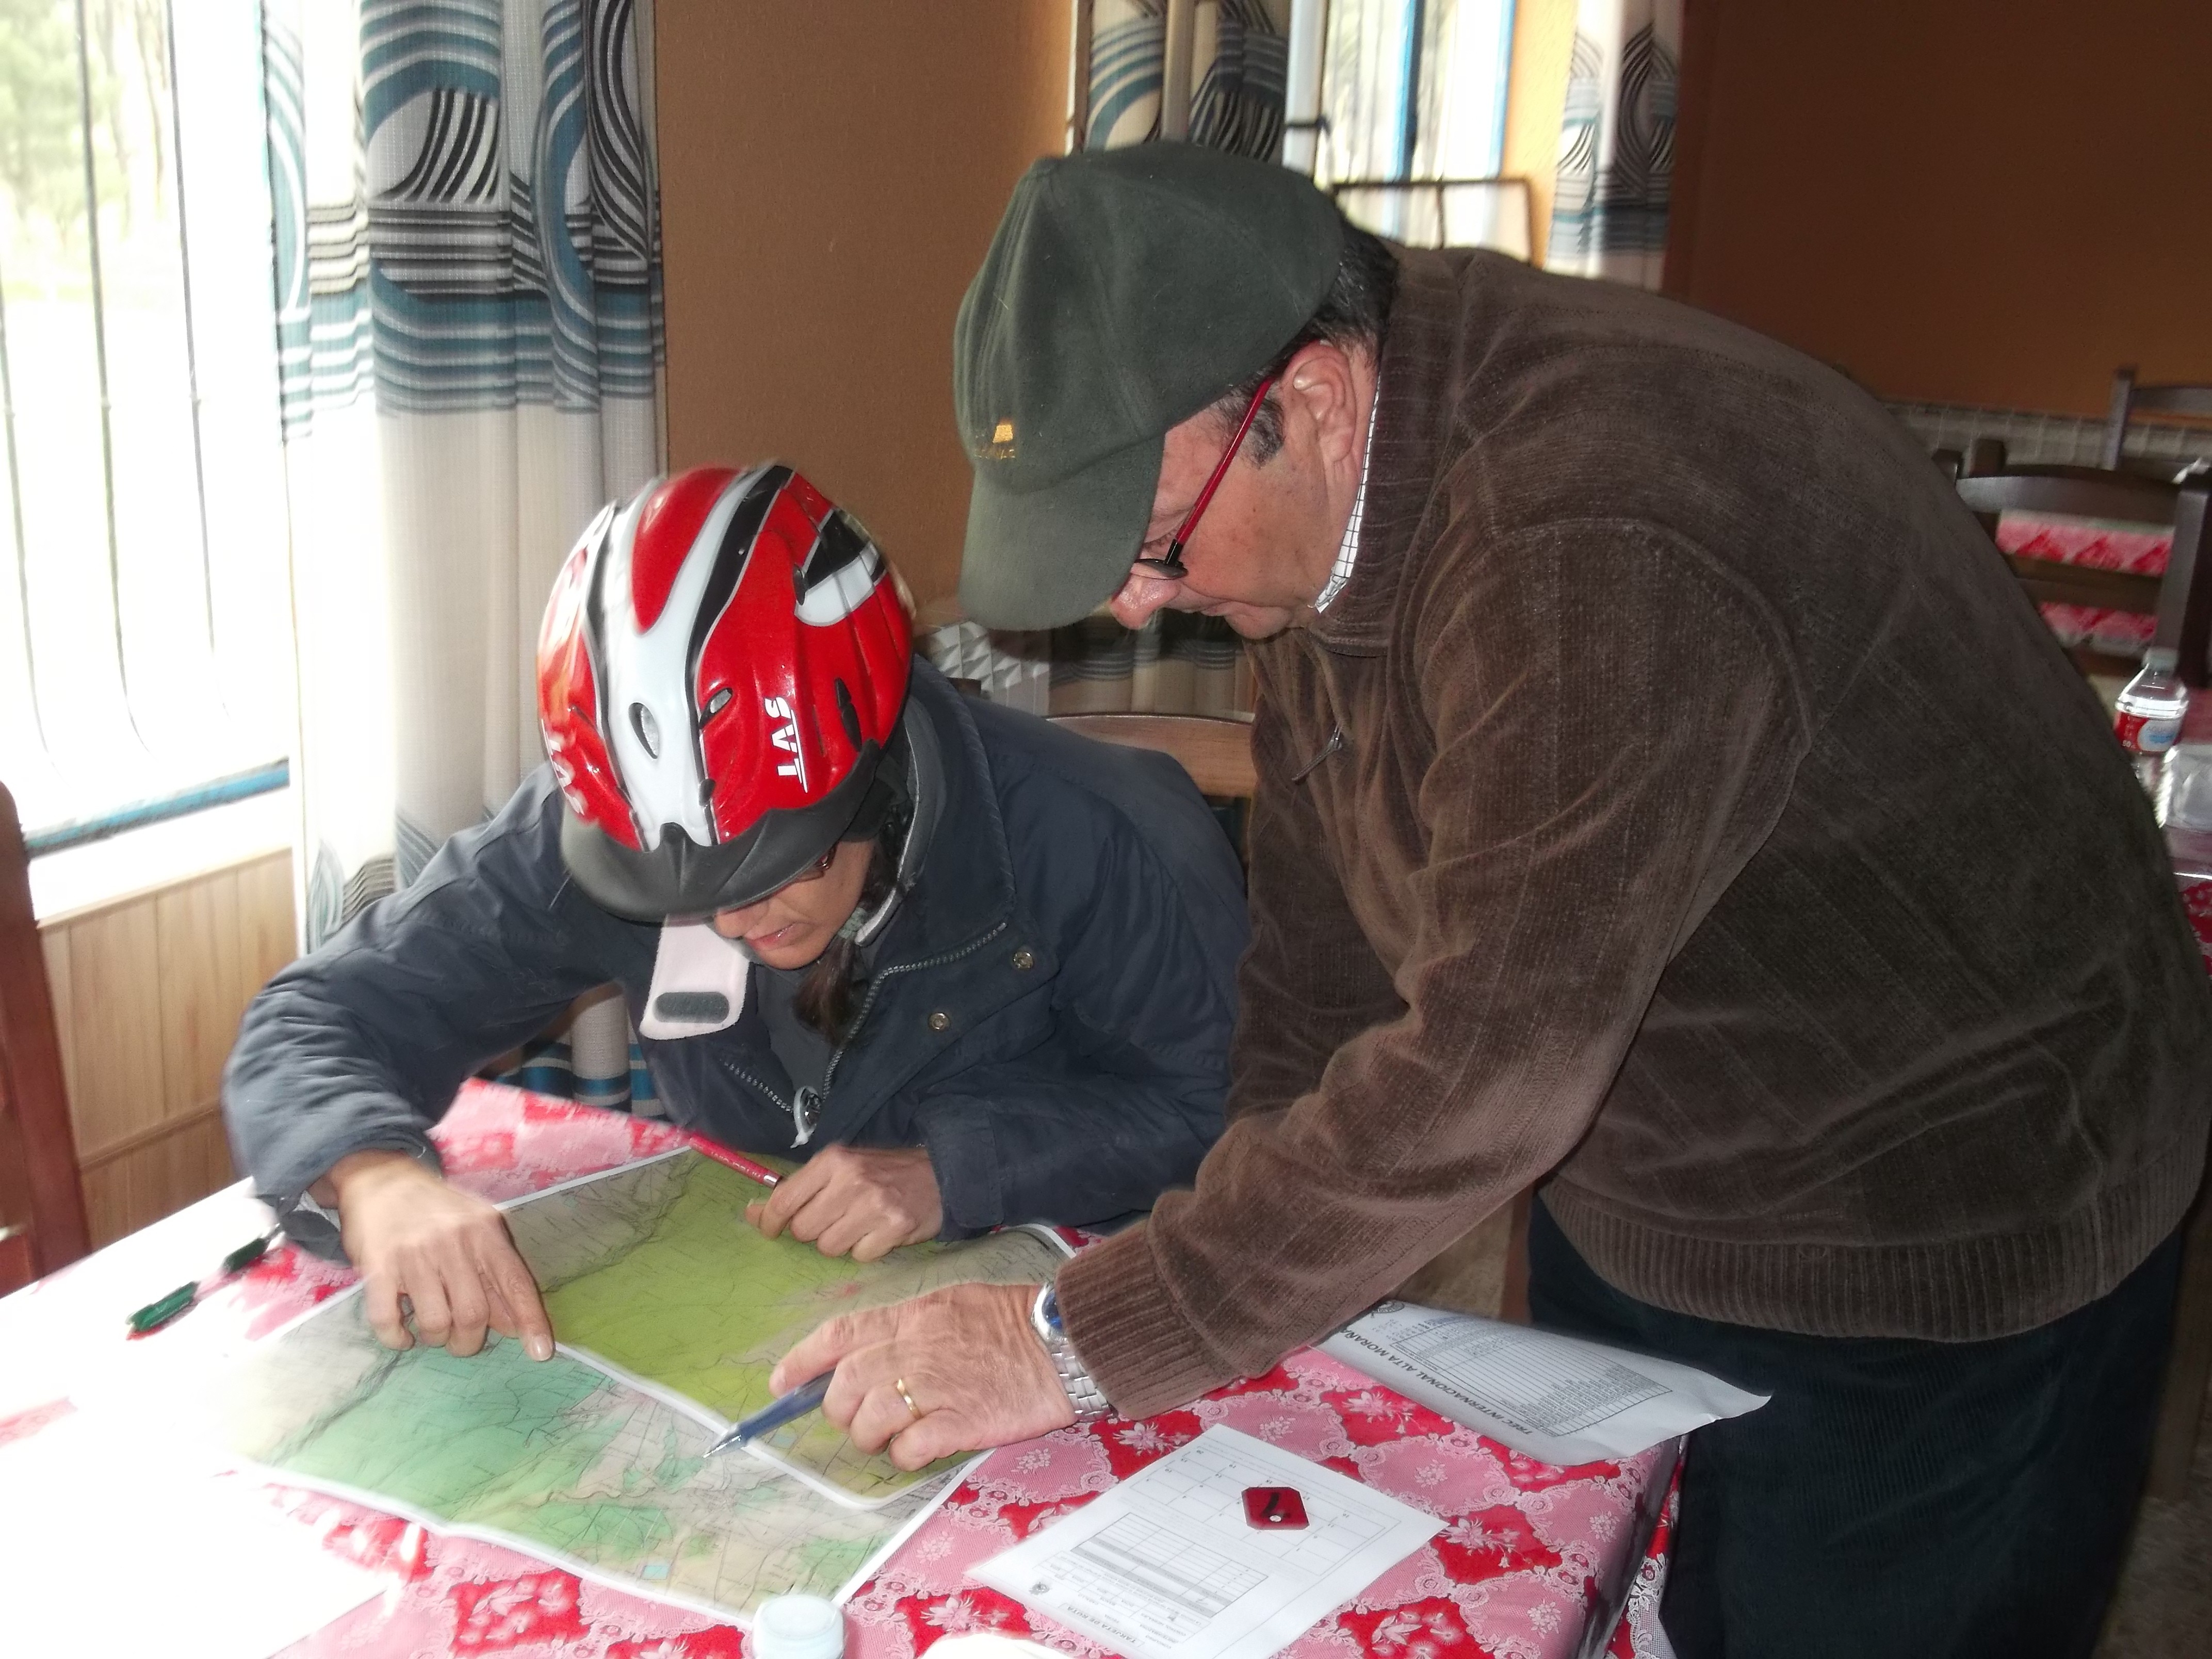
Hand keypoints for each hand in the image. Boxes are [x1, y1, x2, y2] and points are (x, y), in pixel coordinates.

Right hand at [322, 1150, 554, 1360]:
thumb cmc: (437, 1209)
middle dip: (469, 1341)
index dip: (531, 1321)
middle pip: (474, 1313)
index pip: (515, 1283)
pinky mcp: (378, 1267)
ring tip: (432, 1331)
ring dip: (435, 1339)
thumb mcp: (477, 1227)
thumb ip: (496, 1272)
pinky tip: (402, 1336)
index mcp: (485, 1231)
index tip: (541, 1353)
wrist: (381, 1178)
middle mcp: (453, 1242)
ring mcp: (414, 1254)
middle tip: (461, 1340)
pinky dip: (396, 1338)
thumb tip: (514, 1325)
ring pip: (435, 1322)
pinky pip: (387, 1320)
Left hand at [746, 1144, 941, 1260]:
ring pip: (829, 1247)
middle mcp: (851, 1180)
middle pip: (804, 1229)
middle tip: (834, 1220)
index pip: (784, 1199)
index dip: (770, 1220)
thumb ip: (798, 1189)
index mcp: (833, 1160)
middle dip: (814, 1231)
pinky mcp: (895, 1228)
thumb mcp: (840, 1168)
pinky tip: (879, 1232)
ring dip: (840, 1242)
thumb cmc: (883, 1172)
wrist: (941, 1173)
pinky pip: (859, 1257)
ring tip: (859, 1225)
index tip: (771, 1229)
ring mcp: (874, 1204)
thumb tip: (751, 1213)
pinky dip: (866, 1250)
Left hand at [770, 1281, 1075, 1468]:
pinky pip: (910, 1447)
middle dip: (839, 1409)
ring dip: (870, 1436)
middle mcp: (917, 1348)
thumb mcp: (954, 1302)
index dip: (802, 1359)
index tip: (781, 1381)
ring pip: (871, 1418)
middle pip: (847, 1384)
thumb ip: (909, 1325)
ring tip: (890, 1437)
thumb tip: (865, 1353)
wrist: (1064, 1343)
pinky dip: (904, 1455)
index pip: (840, 1334)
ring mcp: (938, 1386)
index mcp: (913, 1315)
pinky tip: (919, 1448)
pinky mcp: (962, 1421)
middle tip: (855, 1420)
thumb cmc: (1014, 1321)